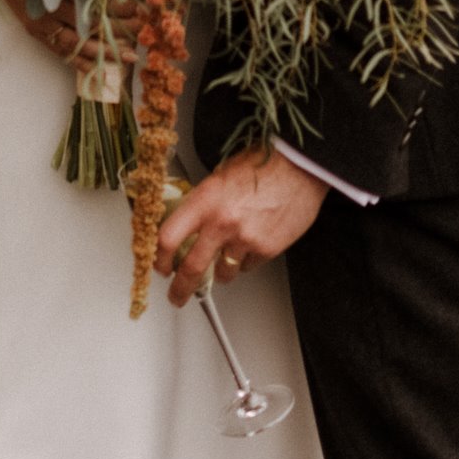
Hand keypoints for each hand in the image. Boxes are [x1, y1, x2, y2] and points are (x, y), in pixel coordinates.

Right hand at [0, 0, 138, 72]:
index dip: (118, 7)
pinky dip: (79, 60)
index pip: (95, 0)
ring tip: (128, 56)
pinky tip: (98, 69)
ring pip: (78, 41)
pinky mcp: (34, 31)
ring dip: (105, 50)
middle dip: (119, 29)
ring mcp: (42, 21)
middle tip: (142, 33)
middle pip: (91, 22)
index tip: (139, 9)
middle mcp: (51, 5)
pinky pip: (60, 50)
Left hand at [155, 147, 327, 307]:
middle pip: (191, 268)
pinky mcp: (267, 249)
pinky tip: (251, 242)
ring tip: (226, 257)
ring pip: (222, 273)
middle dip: (180, 289)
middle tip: (177, 295)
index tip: (160, 265)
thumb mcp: (220, 175)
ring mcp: (245, 238)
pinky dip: (246, 260)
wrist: (299, 165)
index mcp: (205, 199)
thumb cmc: (263, 163)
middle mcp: (222, 222)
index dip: (159, 257)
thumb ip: (202, 202)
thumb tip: (187, 221)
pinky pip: (248, 267)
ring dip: (220, 271)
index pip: (168, 237)